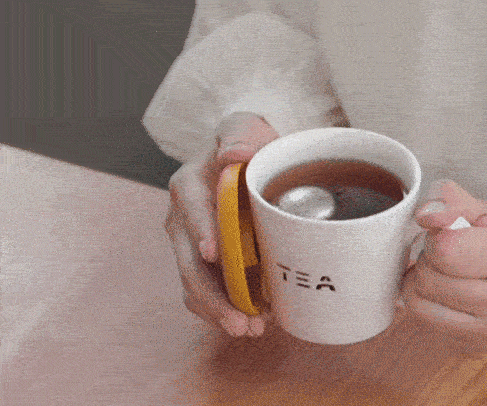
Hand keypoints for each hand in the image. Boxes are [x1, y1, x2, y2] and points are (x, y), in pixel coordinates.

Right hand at [164, 112, 278, 336]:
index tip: (214, 253)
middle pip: (188, 260)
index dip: (202, 229)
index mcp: (187, 185)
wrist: (246, 163)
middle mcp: (181, 218)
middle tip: (239, 319)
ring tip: (249, 329)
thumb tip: (234, 152)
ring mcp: (189, 244)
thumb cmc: (246, 144)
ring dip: (218, 311)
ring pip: (193, 283)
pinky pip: (203, 292)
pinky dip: (222, 309)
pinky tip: (249, 321)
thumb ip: (238, 133)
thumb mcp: (243, 128)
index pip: (191, 207)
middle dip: (212, 293)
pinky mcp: (201, 263)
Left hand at [400, 180, 486, 346]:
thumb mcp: (483, 210)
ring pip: (419, 300)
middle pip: (428, 277)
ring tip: (445, 272)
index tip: (447, 234)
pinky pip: (423, 320)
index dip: (436, 238)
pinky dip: (424, 301)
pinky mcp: (480, 345)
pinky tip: (444, 292)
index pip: (447, 251)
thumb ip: (451, 203)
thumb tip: (426, 216)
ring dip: (421, 280)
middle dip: (427, 259)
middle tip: (447, 253)